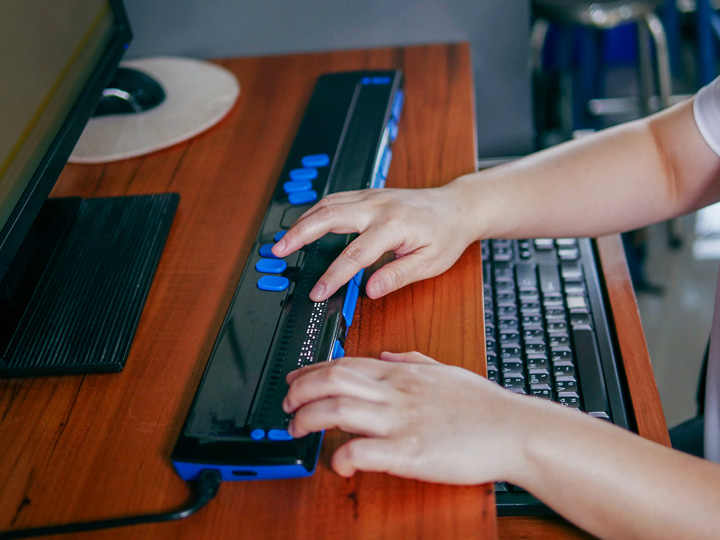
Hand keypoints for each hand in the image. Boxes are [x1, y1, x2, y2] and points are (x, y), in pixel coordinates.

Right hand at [271, 185, 476, 300]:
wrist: (457, 206)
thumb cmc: (446, 235)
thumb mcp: (429, 263)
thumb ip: (397, 276)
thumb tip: (370, 291)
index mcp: (394, 226)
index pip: (354, 255)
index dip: (333, 276)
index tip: (318, 292)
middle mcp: (378, 206)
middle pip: (329, 217)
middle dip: (300, 234)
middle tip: (278, 251)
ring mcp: (372, 196)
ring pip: (328, 203)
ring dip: (303, 221)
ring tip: (284, 240)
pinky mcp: (369, 194)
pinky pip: (336, 199)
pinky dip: (315, 211)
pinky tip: (305, 223)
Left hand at [282, 351, 533, 484]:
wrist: (514, 429)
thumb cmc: (483, 405)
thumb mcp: (444, 371)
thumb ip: (411, 360)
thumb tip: (385, 355)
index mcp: (402, 374)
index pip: (345, 364)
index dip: (312, 371)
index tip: (294, 380)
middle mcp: (396, 393)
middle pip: (333, 380)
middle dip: (300, 390)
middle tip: (286, 404)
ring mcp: (401, 421)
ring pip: (339, 409)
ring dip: (308, 418)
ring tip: (296, 429)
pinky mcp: (410, 452)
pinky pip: (364, 451)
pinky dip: (342, 456)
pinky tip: (337, 464)